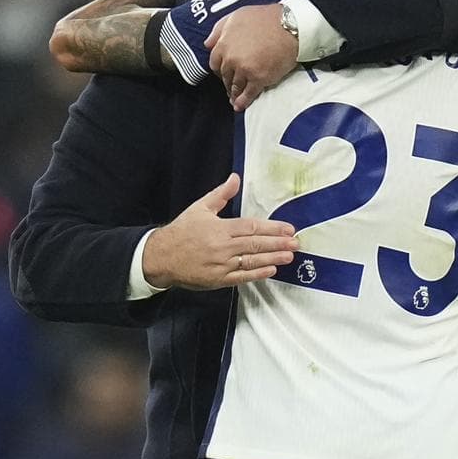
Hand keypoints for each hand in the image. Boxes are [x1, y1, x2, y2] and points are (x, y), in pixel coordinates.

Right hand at [142, 173, 297, 289]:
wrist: (161, 256)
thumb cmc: (182, 232)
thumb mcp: (200, 208)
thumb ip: (220, 194)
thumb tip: (235, 178)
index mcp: (220, 228)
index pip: (251, 227)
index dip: (272, 228)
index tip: (288, 229)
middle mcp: (222, 247)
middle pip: (255, 244)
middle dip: (278, 244)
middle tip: (295, 243)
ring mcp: (221, 265)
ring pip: (252, 261)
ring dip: (273, 258)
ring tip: (289, 256)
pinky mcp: (218, 280)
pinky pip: (242, 277)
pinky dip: (257, 273)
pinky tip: (270, 269)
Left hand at [206, 3, 297, 110]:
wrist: (291, 25)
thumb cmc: (266, 18)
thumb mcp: (237, 16)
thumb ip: (219, 29)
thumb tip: (207, 44)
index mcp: (224, 43)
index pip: (214, 63)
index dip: (219, 69)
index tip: (224, 72)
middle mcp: (231, 58)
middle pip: (225, 76)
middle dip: (227, 81)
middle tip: (232, 85)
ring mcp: (244, 70)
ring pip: (235, 86)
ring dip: (234, 93)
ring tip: (235, 98)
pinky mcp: (259, 79)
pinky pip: (248, 94)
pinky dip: (243, 102)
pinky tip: (240, 106)